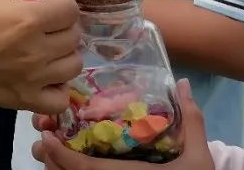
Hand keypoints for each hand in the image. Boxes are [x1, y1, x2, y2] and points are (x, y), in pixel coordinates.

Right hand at [0, 0, 81, 112]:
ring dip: (64, 52)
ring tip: (44, 48)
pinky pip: (61, 98)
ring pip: (74, 64)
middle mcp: (39, 50)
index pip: (70, 8)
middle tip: (42, 22)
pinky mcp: (27, 100)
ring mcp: (35, 79)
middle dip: (62, 23)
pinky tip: (44, 76)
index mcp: (29, 19)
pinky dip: (59, 86)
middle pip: (75, 35)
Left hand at [32, 80, 212, 169]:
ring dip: (57, 167)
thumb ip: (190, 121)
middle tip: (46, 136)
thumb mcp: (197, 157)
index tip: (47, 135)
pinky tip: (67, 161)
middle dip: (51, 159)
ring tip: (52, 148)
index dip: (59, 154)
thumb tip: (183, 83)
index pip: (83, 168)